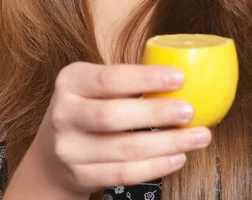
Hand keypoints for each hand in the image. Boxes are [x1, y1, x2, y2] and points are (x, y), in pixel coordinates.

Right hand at [31, 62, 211, 195]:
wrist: (52, 151)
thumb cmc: (88, 106)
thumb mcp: (94, 85)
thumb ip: (126, 80)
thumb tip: (179, 76)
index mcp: (71, 81)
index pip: (110, 78)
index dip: (147, 78)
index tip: (180, 77)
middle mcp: (64, 114)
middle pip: (114, 116)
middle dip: (157, 113)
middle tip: (190, 110)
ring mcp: (69, 148)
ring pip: (124, 149)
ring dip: (168, 143)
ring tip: (198, 136)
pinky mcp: (80, 175)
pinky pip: (124, 173)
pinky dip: (156, 166)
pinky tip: (179, 156)